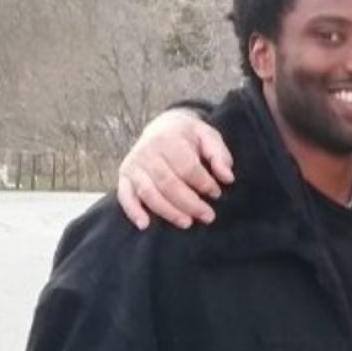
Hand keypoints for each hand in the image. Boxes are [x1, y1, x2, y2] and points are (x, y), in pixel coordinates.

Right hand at [116, 109, 233, 229]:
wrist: (163, 125)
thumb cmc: (189, 136)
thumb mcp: (208, 136)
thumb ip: (219, 155)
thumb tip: (227, 178)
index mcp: (169, 140)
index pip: (187, 167)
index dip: (203, 183)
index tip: (216, 193)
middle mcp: (147, 152)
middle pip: (168, 183)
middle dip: (189, 203)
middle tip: (208, 216)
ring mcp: (133, 165)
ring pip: (149, 193)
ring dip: (168, 211)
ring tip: (187, 223)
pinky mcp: (124, 175)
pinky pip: (125, 195)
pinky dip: (133, 211)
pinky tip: (144, 225)